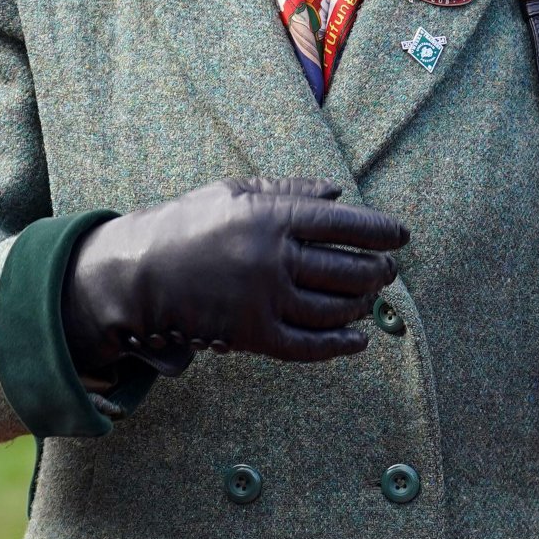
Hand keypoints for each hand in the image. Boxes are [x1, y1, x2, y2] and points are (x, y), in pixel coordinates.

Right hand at [61, 177, 409, 374]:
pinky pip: (307, 346)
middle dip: (376, 271)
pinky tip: (356, 340)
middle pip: (347, 270)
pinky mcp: (252, 335)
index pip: (344, 225)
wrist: (138, 273)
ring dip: (360, 305)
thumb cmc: (189, 224)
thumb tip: (337, 194)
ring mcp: (263, 300)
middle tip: (387, 270)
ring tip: (368, 298)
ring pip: (333, 309)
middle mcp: (273, 259)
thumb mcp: (235, 192)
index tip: (400, 237)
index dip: (380, 231)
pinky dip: (338, 345)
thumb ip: (288, 191)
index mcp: (271, 218)